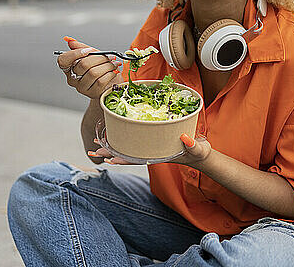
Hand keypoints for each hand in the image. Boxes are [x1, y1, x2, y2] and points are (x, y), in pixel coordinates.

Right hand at [57, 36, 123, 98]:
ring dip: (107, 66)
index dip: (75, 53)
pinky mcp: (92, 93)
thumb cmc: (100, 69)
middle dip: (100, 58)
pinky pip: (101, 81)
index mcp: (69, 67)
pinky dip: (110, 74)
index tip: (89, 50)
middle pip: (83, 64)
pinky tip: (113, 72)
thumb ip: (82, 48)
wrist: (110, 84)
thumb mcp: (92, 55)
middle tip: (109, 56)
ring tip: (113, 64)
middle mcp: (73, 78)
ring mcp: (81, 87)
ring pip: (93, 73)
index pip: (63, 60)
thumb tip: (71, 41)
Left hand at [88, 134, 211, 165]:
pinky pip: (134, 141)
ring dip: (112, 146)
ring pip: (127, 148)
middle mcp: (151, 152)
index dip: (122, 159)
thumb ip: (193, 145)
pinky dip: (123, 138)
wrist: (201, 155)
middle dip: (109, 152)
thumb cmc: (199, 153)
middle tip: (92, 148)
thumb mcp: (198, 149)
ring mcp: (151, 147)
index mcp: (158, 156)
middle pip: (126, 154)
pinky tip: (115, 134)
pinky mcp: (153, 141)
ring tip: (96, 143)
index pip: (137, 159)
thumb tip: (186, 138)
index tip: (108, 159)